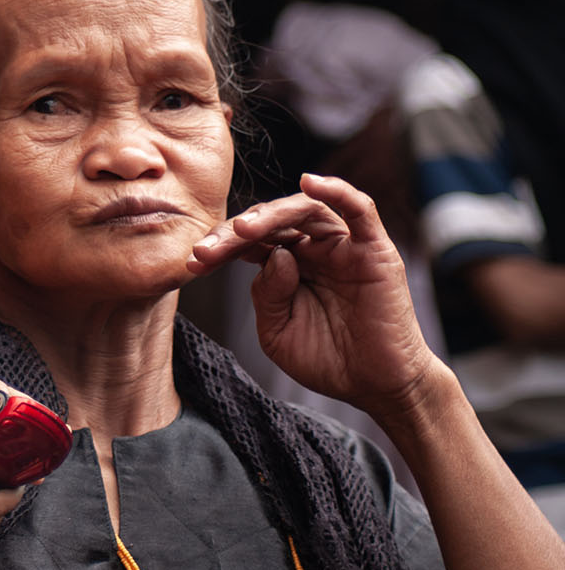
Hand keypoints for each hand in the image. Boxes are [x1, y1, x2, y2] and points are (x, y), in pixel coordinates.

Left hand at [187, 173, 436, 417]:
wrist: (375, 386)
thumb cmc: (328, 359)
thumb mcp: (277, 333)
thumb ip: (267, 294)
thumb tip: (276, 255)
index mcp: (287, 266)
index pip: (250, 243)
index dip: (221, 247)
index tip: (193, 262)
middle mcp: (313, 248)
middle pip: (271, 223)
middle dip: (235, 232)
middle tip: (207, 249)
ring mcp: (343, 246)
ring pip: (306, 210)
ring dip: (271, 213)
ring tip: (244, 229)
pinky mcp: (374, 249)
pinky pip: (359, 209)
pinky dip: (336, 190)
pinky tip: (310, 183)